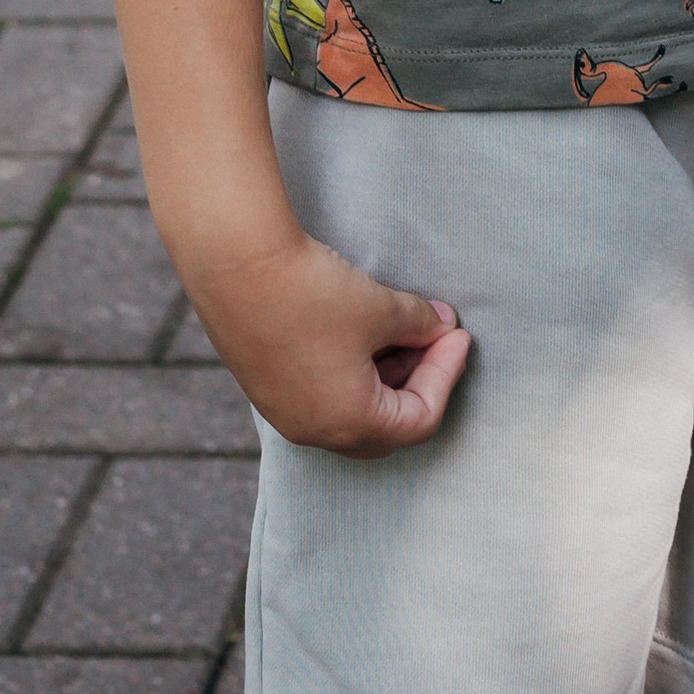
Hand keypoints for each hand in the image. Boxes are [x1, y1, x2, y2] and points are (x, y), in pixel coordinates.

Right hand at [193, 223, 469, 456]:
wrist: (235, 262)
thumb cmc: (312, 292)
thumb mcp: (380, 308)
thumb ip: (420, 324)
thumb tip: (441, 327)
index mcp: (350, 424)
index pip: (420, 418)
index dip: (447, 373)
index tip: (458, 333)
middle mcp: (314, 432)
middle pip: (386, 425)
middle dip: (417, 380)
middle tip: (433, 336)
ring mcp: (284, 412)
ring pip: (351, 409)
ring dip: (383, 374)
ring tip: (399, 326)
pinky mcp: (265, 386)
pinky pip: (320, 394)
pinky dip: (350, 370)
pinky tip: (359, 329)